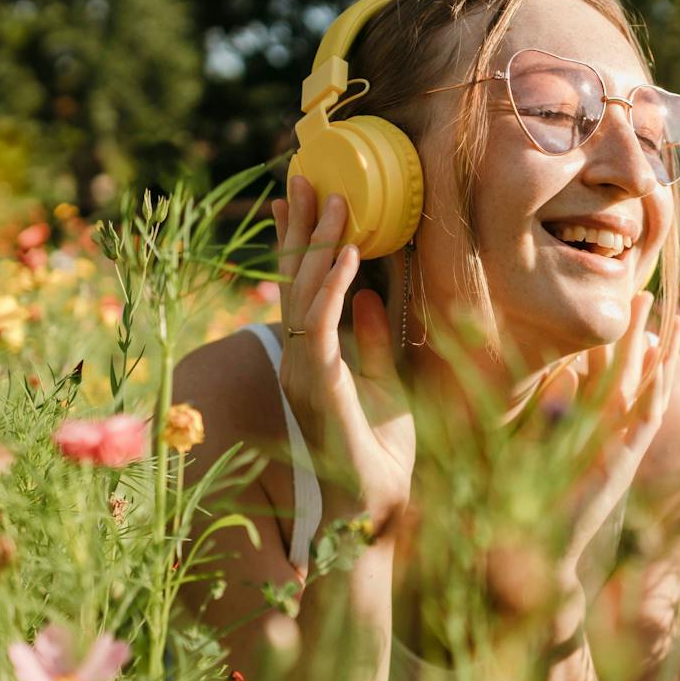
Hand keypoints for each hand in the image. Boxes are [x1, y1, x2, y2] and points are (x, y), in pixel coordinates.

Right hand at [271, 175, 415, 534]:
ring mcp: (303, 369)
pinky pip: (322, 325)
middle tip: (304, 174)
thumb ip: (375, 343)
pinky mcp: (318, 384)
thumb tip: (372, 299)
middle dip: (299, 226)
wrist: (376, 506)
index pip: (302, 287)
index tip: (306, 196)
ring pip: (303, 294)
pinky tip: (351, 254)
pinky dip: (333, 286)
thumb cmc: (381, 452)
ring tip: (336, 198)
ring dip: (320, 243)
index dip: (302, 241)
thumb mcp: (386, 383)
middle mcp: (300, 357)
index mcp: (314, 355)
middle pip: (293, 279)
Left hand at [530, 289, 679, 575]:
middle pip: (627, 372)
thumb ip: (548, 410)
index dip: (605, 339)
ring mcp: (620, 443)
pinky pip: (646, 418)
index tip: (610, 306)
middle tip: (643, 292)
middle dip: (635, 332)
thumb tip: (562, 374)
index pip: (598, 372)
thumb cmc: (523, 499)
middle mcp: (605, 430)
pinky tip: (663, 362)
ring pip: (646, 389)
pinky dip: (656, 388)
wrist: (535, 547)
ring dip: (659, 354)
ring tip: (672, 318)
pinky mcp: (624, 459)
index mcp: (582, 422)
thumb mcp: (530, 444)